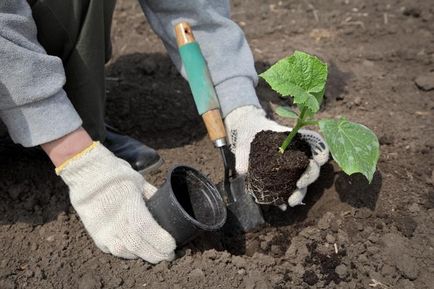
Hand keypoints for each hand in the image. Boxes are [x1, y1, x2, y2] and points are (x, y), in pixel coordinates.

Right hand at [56, 142, 175, 263]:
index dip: (160, 240)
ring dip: (142, 255)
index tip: (172, 246)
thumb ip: (152, 196)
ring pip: (125, 251)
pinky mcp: (96, 235)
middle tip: (168, 255)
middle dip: (156, 254)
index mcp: (128, 202)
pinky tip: (136, 251)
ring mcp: (103, 229)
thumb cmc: (116, 174)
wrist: (86, 174)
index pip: (146, 228)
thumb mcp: (139, 181)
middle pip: (138, 245)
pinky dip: (127, 253)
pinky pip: (113, 250)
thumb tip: (167, 206)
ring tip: (154, 254)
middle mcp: (115, 219)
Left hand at [224, 105, 328, 208]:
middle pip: (313, 165)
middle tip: (299, 184)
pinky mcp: (285, 178)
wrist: (245, 135)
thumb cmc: (249, 134)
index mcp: (293, 138)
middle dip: (310, 176)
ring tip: (291, 201)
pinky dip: (289, 196)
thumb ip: (243, 154)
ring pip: (304, 180)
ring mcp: (293, 167)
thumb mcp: (245, 140)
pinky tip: (283, 205)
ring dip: (301, 192)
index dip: (321, 150)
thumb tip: (242, 170)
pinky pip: (291, 188)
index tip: (318, 159)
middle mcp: (298, 153)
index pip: (315, 141)